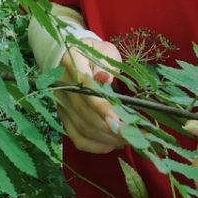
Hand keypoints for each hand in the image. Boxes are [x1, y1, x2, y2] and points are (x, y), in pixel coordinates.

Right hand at [56, 39, 124, 153]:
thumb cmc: (95, 53)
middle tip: (136, 134)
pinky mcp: (64, 116)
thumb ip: (105, 64)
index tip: (120, 122)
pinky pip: (76, 137)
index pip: (86, 89)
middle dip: (112, 128)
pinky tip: (113, 144)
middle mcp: (63, 87)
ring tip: (130, 139)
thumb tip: (104, 78)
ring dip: (107, 138)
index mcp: (72, 64)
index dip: (103, 108)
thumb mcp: (104, 51)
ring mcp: (62, 104)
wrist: (72, 57)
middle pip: (85, 113)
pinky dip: (95, 146)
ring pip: (83, 128)